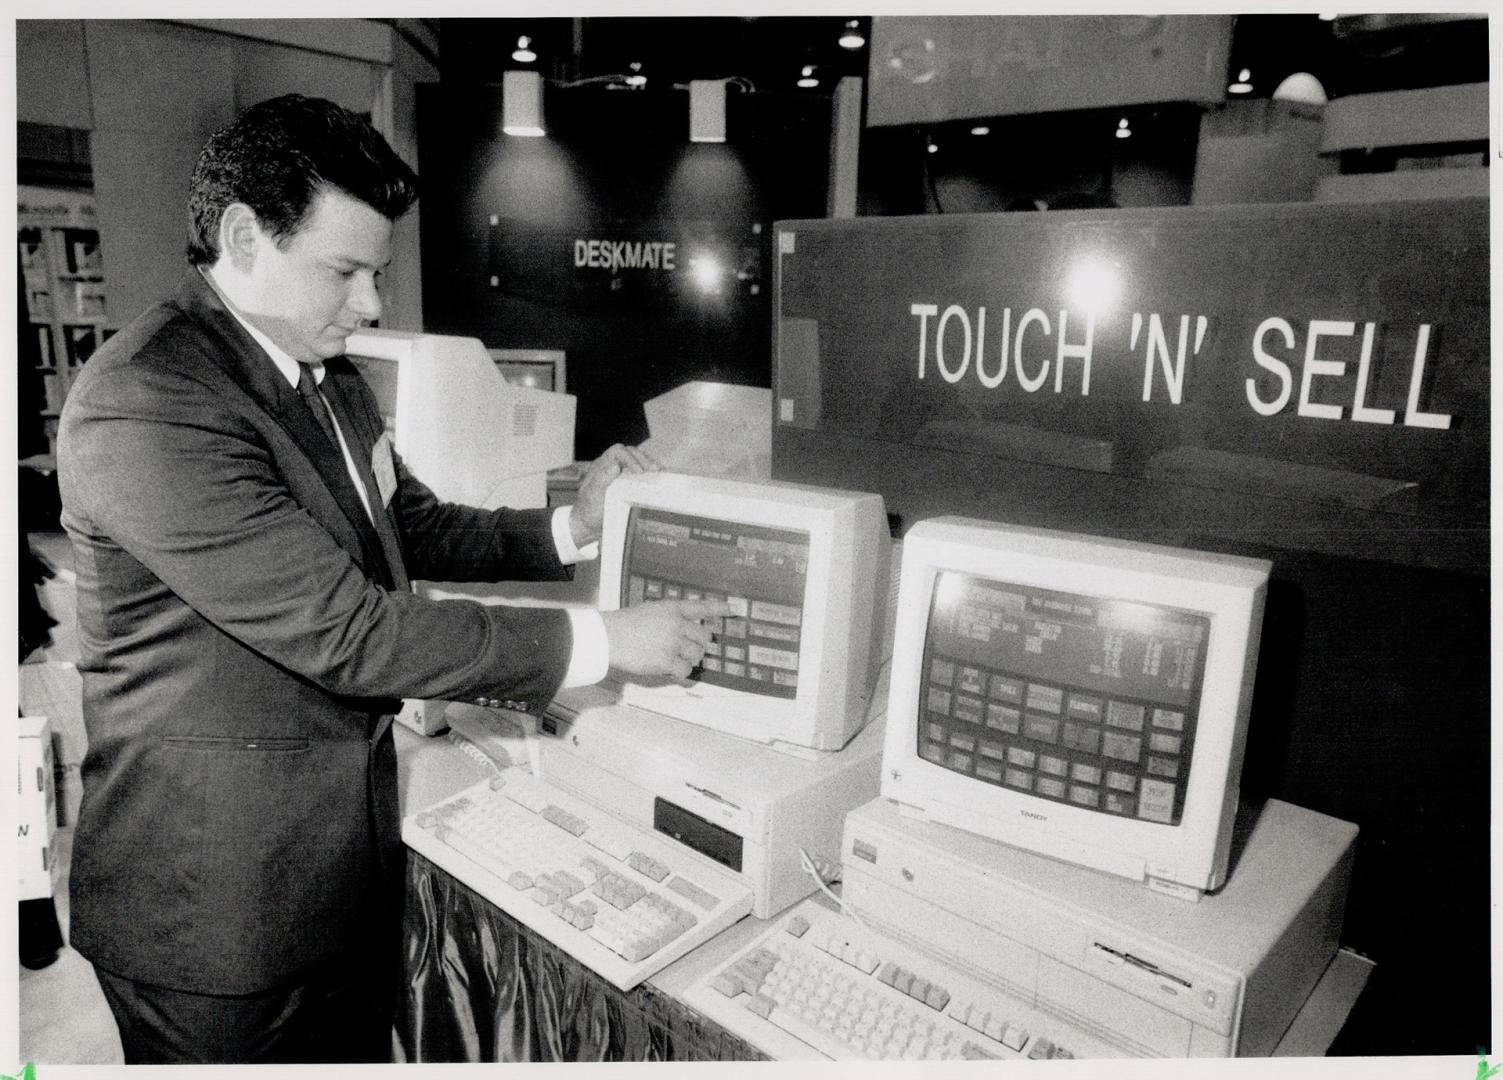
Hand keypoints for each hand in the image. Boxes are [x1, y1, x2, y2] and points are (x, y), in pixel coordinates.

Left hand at [570, 443, 658, 549]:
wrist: (588, 524)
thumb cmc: (588, 510)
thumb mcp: (593, 496)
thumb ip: (601, 480)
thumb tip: (615, 465)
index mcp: (602, 465)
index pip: (618, 452)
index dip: (630, 458)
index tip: (639, 471)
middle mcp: (611, 466)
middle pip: (630, 453)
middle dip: (643, 459)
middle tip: (654, 470)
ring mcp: (620, 474)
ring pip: (636, 460)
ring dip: (647, 464)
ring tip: (658, 472)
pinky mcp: (627, 483)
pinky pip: (640, 472)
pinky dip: (649, 473)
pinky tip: (657, 477)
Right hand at [601, 599, 735, 679]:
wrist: (610, 637)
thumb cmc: (625, 625)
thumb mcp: (651, 611)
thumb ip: (670, 618)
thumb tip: (686, 632)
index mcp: (672, 609)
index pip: (702, 606)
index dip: (719, 608)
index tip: (733, 609)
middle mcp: (677, 624)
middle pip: (704, 637)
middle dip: (698, 645)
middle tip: (686, 650)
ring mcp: (673, 642)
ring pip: (696, 655)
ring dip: (688, 659)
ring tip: (672, 658)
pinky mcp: (667, 660)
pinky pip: (686, 670)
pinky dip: (681, 672)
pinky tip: (670, 669)